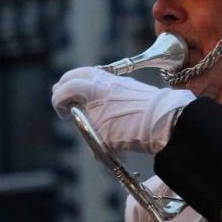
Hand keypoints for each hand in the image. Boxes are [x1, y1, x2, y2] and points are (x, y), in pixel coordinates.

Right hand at [51, 68, 193, 153]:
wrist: (163, 120)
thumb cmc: (132, 130)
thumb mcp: (104, 140)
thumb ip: (92, 138)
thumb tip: (91, 146)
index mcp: (91, 90)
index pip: (64, 89)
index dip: (58, 103)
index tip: (63, 116)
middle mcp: (102, 80)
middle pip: (75, 75)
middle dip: (65, 87)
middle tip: (63, 101)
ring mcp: (117, 81)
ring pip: (91, 74)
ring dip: (82, 86)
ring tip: (82, 101)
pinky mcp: (130, 84)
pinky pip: (106, 80)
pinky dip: (98, 88)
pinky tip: (102, 103)